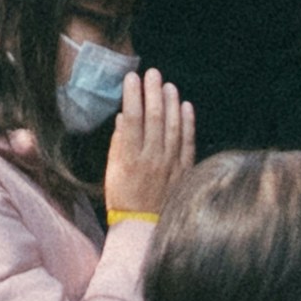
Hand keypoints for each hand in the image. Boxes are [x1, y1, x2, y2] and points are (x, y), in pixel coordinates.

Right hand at [98, 65, 201, 229]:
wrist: (142, 227)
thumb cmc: (122, 198)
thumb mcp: (111, 171)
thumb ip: (117, 144)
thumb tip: (122, 118)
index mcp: (129, 157)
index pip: (132, 118)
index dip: (132, 95)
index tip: (131, 78)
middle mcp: (151, 158)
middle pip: (154, 117)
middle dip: (152, 92)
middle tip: (152, 73)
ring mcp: (170, 164)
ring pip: (173, 126)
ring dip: (171, 102)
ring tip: (168, 85)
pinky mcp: (184, 170)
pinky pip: (188, 142)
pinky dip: (188, 122)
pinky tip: (186, 106)